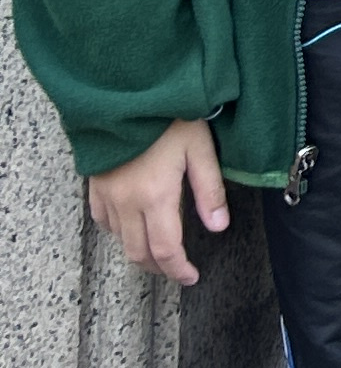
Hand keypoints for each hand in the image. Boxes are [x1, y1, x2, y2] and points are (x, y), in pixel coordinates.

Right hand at [87, 120, 228, 285]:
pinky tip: (131, 226)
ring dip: (139, 252)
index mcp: (156, 197)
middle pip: (139, 253)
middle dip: (159, 268)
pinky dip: (118, 232)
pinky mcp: (95, 184)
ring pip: (120, 240)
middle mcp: (127, 203)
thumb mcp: (200, 148)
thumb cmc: (168, 116)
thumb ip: (210, 190)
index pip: (166, 250)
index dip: (179, 270)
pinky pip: (102, 220)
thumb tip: (219, 226)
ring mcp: (107, 195)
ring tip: (159, 251)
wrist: (127, 91)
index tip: (191, 276)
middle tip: (177, 270)